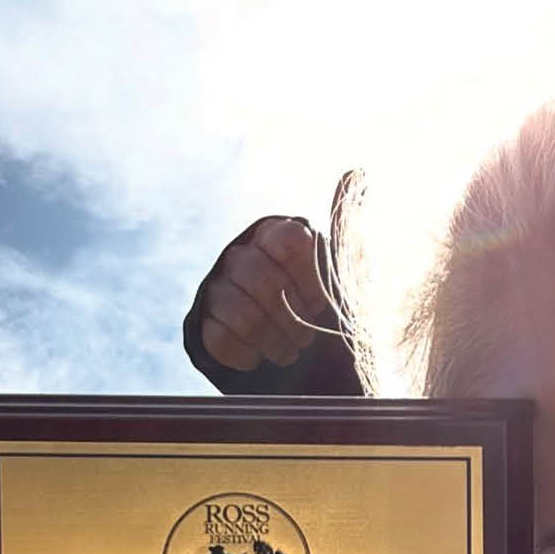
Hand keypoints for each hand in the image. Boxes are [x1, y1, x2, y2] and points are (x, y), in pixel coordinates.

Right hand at [184, 214, 349, 373]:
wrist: (276, 330)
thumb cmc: (312, 299)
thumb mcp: (332, 276)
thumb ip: (345, 250)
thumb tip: (352, 195)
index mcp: (274, 234)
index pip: (288, 243)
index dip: (307, 279)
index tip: (321, 305)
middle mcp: (240, 255)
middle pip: (262, 280)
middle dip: (291, 318)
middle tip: (307, 338)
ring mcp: (217, 286)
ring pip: (241, 314)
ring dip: (272, 340)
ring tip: (290, 353)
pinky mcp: (202, 318)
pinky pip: (220, 338)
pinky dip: (246, 356)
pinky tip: (260, 358)